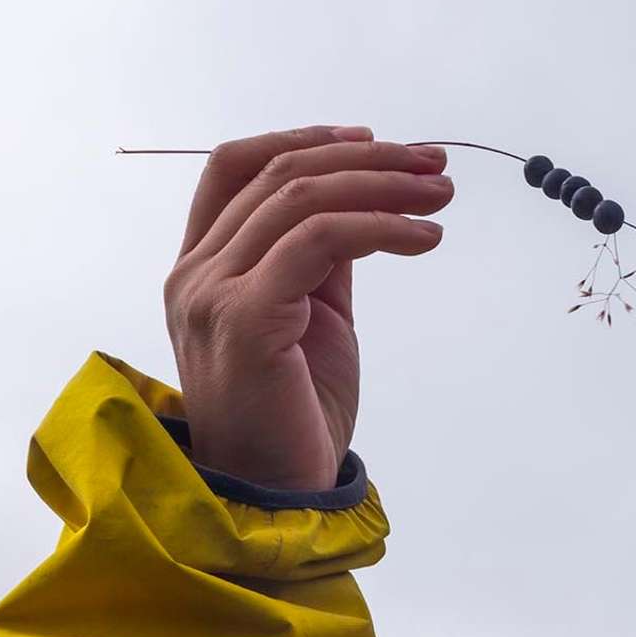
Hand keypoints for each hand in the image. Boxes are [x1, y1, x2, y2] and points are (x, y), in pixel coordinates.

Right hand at [161, 124, 452, 489]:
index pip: (235, 168)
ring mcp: (211, 294)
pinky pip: (319, 241)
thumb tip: (367, 203)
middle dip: (368, 160)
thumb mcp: (312, 319)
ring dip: (384, 186)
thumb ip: (320, 260)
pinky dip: (381, 227)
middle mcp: (194, 273)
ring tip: (441, 197)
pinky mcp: (245, 318)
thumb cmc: (294, 414)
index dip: (303, 139)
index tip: (374, 140)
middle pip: (278, 174)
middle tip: (435, 166)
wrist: (274, 497)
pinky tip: (425, 239)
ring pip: (301, 198)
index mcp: (202, 267)